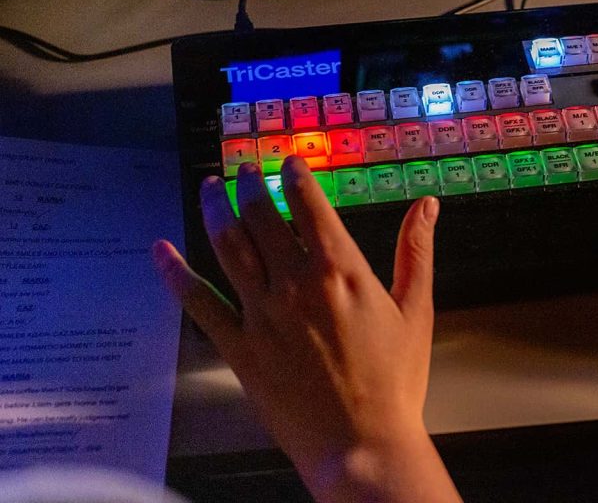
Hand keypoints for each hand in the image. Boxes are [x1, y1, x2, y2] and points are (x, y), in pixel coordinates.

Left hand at [152, 157, 460, 502]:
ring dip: (215, 209)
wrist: (361, 444)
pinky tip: (162, 250)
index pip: (308, 203)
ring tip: (209, 187)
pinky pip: (198, 302)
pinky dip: (176, 273)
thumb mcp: (415, 310)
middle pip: (261, 216)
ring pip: (227, 246)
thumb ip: (416, 252)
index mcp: (340, 269)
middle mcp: (295, 283)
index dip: (295, 175)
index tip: (288, 161)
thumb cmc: (394, 381)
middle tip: (243, 169)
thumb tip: (428, 206)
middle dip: (249, 184)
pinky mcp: (239, 347)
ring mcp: (261, 313)